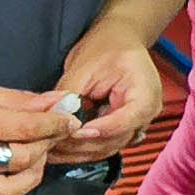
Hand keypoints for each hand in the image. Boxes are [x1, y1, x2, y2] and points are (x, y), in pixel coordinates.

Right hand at [0, 74, 66, 194]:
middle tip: (53, 136)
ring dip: (29, 177)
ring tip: (34, 162)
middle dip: (44, 146)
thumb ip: (13, 99)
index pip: (23, 126)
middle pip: (18, 158)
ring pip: (5, 190)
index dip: (53, 124)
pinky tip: (10, 181)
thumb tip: (54, 104)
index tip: (70, 120)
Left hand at [53, 30, 161, 154]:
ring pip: (105, 149)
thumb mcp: (85, 65)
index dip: (99, 130)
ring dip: (76, 152)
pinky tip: (57, 146)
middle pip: (114, 141)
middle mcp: (144, 115)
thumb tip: (54, 115)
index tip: (75, 130)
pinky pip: (100, 146)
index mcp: (145, 94)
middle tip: (52, 141)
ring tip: (49, 147)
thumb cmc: (107, 47)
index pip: (125, 122)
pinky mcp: (118, 130)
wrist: (117, 42)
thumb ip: (70, 93)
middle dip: (81, 144)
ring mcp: (133, 125)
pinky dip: (79, 149)